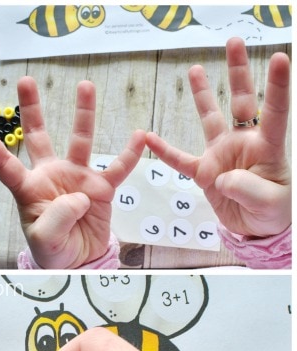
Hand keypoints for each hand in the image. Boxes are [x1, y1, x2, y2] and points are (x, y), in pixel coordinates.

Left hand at [0, 76, 144, 268]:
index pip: (7, 167)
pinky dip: (129, 154)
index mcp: (28, 190)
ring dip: (83, 114)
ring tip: (84, 85)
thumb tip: (78, 196)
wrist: (78, 262)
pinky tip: (139, 135)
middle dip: (31, 109)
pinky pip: (117, 168)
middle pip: (38, 137)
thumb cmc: (53, 250)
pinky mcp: (100, 188)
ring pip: (80, 141)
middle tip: (25, 80)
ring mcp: (76, 178)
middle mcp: (51, 176)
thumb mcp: (45, 240)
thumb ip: (56, 219)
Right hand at [146, 37, 290, 237]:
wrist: (255, 229)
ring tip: (195, 69)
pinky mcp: (205, 172)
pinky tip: (149, 138)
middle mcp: (244, 144)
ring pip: (211, 119)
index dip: (276, 86)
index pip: (275, 112)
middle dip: (238, 72)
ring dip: (203, 94)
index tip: (278, 57)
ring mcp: (222, 155)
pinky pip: (181, 160)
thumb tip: (223, 177)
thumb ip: (249, 188)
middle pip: (242, 102)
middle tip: (234, 42)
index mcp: (268, 148)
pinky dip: (165, 151)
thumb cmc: (272, 212)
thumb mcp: (270, 203)